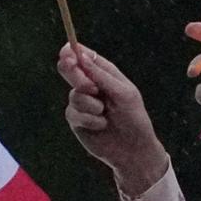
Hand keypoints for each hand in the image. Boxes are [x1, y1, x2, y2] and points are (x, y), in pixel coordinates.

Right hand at [55, 44, 168, 196]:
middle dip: (77, 76)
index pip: (85, 57)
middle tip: (91, 87)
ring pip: (74, 94)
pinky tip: (101, 125)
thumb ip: (101, 76)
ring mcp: (82, 102)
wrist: (131, 149)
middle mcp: (91, 85)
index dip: (73, 52)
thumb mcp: (122, 93)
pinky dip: (89, 119)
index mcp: (105, 74)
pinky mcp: (76, 118)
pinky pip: (73, 112)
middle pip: (71, 71)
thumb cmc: (133, 118)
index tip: (67, 51)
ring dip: (91, 105)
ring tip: (106, 113)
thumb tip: (80, 56)